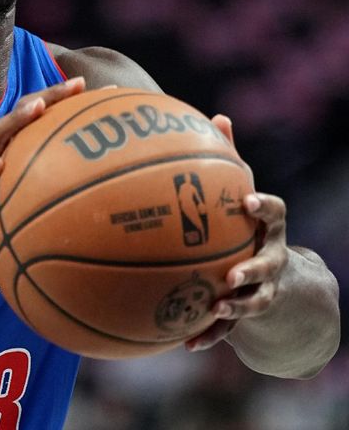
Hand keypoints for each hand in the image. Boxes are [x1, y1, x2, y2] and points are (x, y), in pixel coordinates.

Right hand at [0, 77, 86, 281]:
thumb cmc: (16, 229)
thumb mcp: (46, 210)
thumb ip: (72, 196)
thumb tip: (122, 199)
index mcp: (21, 153)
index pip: (43, 117)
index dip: (66, 99)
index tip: (96, 88)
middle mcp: (1, 154)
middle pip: (21, 114)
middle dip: (48, 96)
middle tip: (74, 87)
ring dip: (16, 120)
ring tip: (36, 108)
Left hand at [186, 115, 288, 351]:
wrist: (275, 272)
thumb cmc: (245, 222)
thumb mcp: (240, 190)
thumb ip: (229, 157)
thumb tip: (218, 115)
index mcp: (268, 227)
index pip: (275, 214)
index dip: (264, 208)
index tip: (246, 202)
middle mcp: (271, 258)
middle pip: (268, 265)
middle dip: (253, 269)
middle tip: (233, 273)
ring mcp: (262, 288)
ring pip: (255, 301)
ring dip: (236, 306)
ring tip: (215, 308)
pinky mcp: (244, 312)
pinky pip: (229, 328)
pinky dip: (209, 335)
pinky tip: (185, 345)